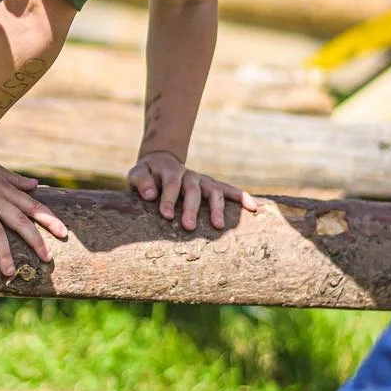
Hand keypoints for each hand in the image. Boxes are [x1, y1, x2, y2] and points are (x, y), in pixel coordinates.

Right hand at [0, 154, 68, 276]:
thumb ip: (17, 181)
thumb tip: (36, 185)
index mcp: (7, 191)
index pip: (33, 206)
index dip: (49, 219)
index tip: (64, 233)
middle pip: (19, 221)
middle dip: (34, 240)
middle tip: (47, 258)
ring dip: (2, 251)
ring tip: (9, 271)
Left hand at [128, 150, 257, 230]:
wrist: (161, 163)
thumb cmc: (148, 175)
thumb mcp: (138, 174)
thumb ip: (141, 182)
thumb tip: (150, 195)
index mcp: (170, 172)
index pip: (171, 184)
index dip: (169, 199)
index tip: (167, 215)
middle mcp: (189, 175)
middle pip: (193, 190)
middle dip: (192, 208)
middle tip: (189, 227)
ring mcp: (202, 180)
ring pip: (213, 191)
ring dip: (217, 208)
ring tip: (219, 226)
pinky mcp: (212, 186)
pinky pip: (229, 190)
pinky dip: (241, 197)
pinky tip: (252, 207)